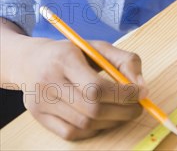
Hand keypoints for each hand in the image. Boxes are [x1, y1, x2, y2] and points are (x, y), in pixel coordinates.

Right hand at [19, 37, 147, 140]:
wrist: (30, 60)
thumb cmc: (71, 53)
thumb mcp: (97, 47)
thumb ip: (124, 60)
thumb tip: (142, 86)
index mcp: (65, 59)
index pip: (96, 86)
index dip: (123, 94)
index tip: (141, 93)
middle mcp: (50, 82)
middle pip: (92, 109)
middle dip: (122, 111)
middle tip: (138, 107)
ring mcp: (42, 102)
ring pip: (84, 124)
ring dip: (111, 122)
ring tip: (123, 112)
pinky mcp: (39, 117)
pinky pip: (71, 133)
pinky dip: (93, 129)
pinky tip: (103, 119)